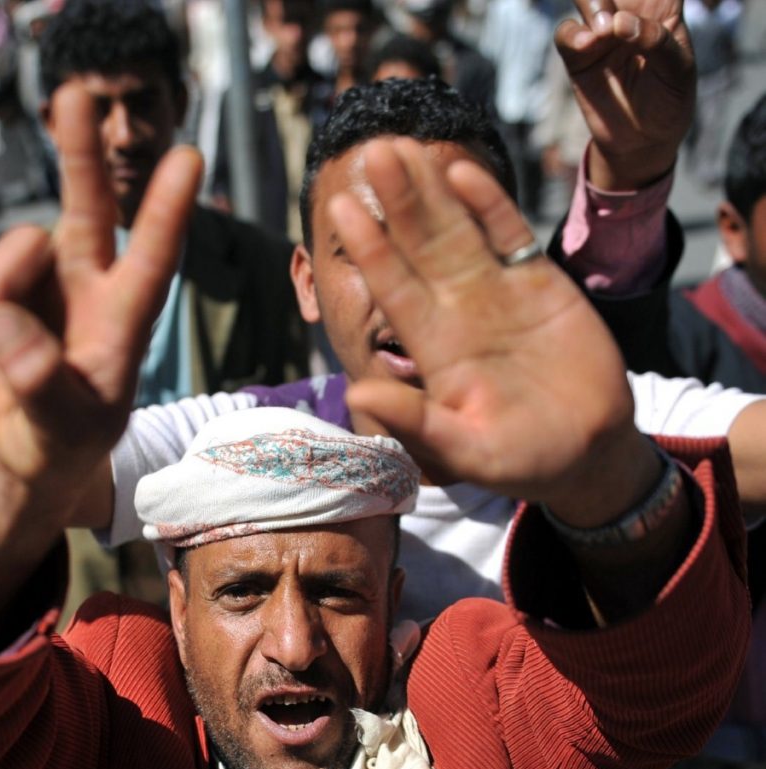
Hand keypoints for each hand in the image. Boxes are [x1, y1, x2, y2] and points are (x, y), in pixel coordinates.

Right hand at [0, 83, 201, 490]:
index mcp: (124, 325)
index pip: (154, 260)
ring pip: (16, 248)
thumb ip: (37, 381)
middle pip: (90, 211)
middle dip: (82, 155)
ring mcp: (47, 286)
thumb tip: (1, 322)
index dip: (168, 209)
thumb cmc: (61, 447)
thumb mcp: (60, 429)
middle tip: (75, 94)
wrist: (24, 456)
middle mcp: (91, 292)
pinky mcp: (6, 291)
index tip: (190, 157)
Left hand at [336, 139, 658, 525]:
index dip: (371, 250)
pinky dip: (488, 203)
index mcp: (434, 349)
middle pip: (421, 247)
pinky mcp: (540, 283)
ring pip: (458, 231)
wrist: (585, 451)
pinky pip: (509, 234)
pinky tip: (460, 171)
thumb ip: (415, 423)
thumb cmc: (520, 461)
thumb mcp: (465, 451)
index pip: (394, 290)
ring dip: (431, 191)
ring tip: (401, 147)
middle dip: (397, 201)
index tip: (342, 208)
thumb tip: (356, 393)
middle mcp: (458, 312)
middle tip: (370, 151)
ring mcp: (498, 293)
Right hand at [555, 0, 694, 189]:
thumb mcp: (678, 69)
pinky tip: (587, 45)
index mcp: (662, 3)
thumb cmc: (670, 97)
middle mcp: (629, 10)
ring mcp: (601, 32)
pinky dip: (572, 35)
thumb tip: (617, 22)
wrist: (645, 139)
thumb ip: (656, 39)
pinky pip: (566, 33)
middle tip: (612, 16)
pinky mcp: (578, 55)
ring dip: (593, 3)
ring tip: (604, 30)